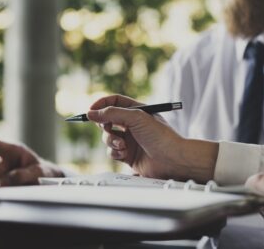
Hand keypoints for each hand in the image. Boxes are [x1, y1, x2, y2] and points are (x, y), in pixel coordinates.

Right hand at [0, 133, 63, 186]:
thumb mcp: (38, 172)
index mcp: (12, 150)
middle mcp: (1, 159)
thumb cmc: (41, 171)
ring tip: (20, 183)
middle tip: (22, 180)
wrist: (42, 180)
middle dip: (5, 180)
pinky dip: (2, 192)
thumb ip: (23, 175)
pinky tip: (13, 188)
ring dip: (4, 187)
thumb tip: (2, 182)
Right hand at [88, 95, 217, 181]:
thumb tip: (91, 113)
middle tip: (108, 128)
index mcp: (137, 111)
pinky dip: (114, 152)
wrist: (172, 160)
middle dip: (104, 125)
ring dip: (110, 140)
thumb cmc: (160, 136)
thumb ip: (112, 113)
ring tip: (122, 145)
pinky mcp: (128, 155)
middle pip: (107, 120)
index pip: (114, 102)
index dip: (101, 104)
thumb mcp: (136, 117)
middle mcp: (132, 124)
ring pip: (108, 137)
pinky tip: (124, 153)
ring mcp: (129, 140)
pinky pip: (112, 151)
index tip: (91, 110)